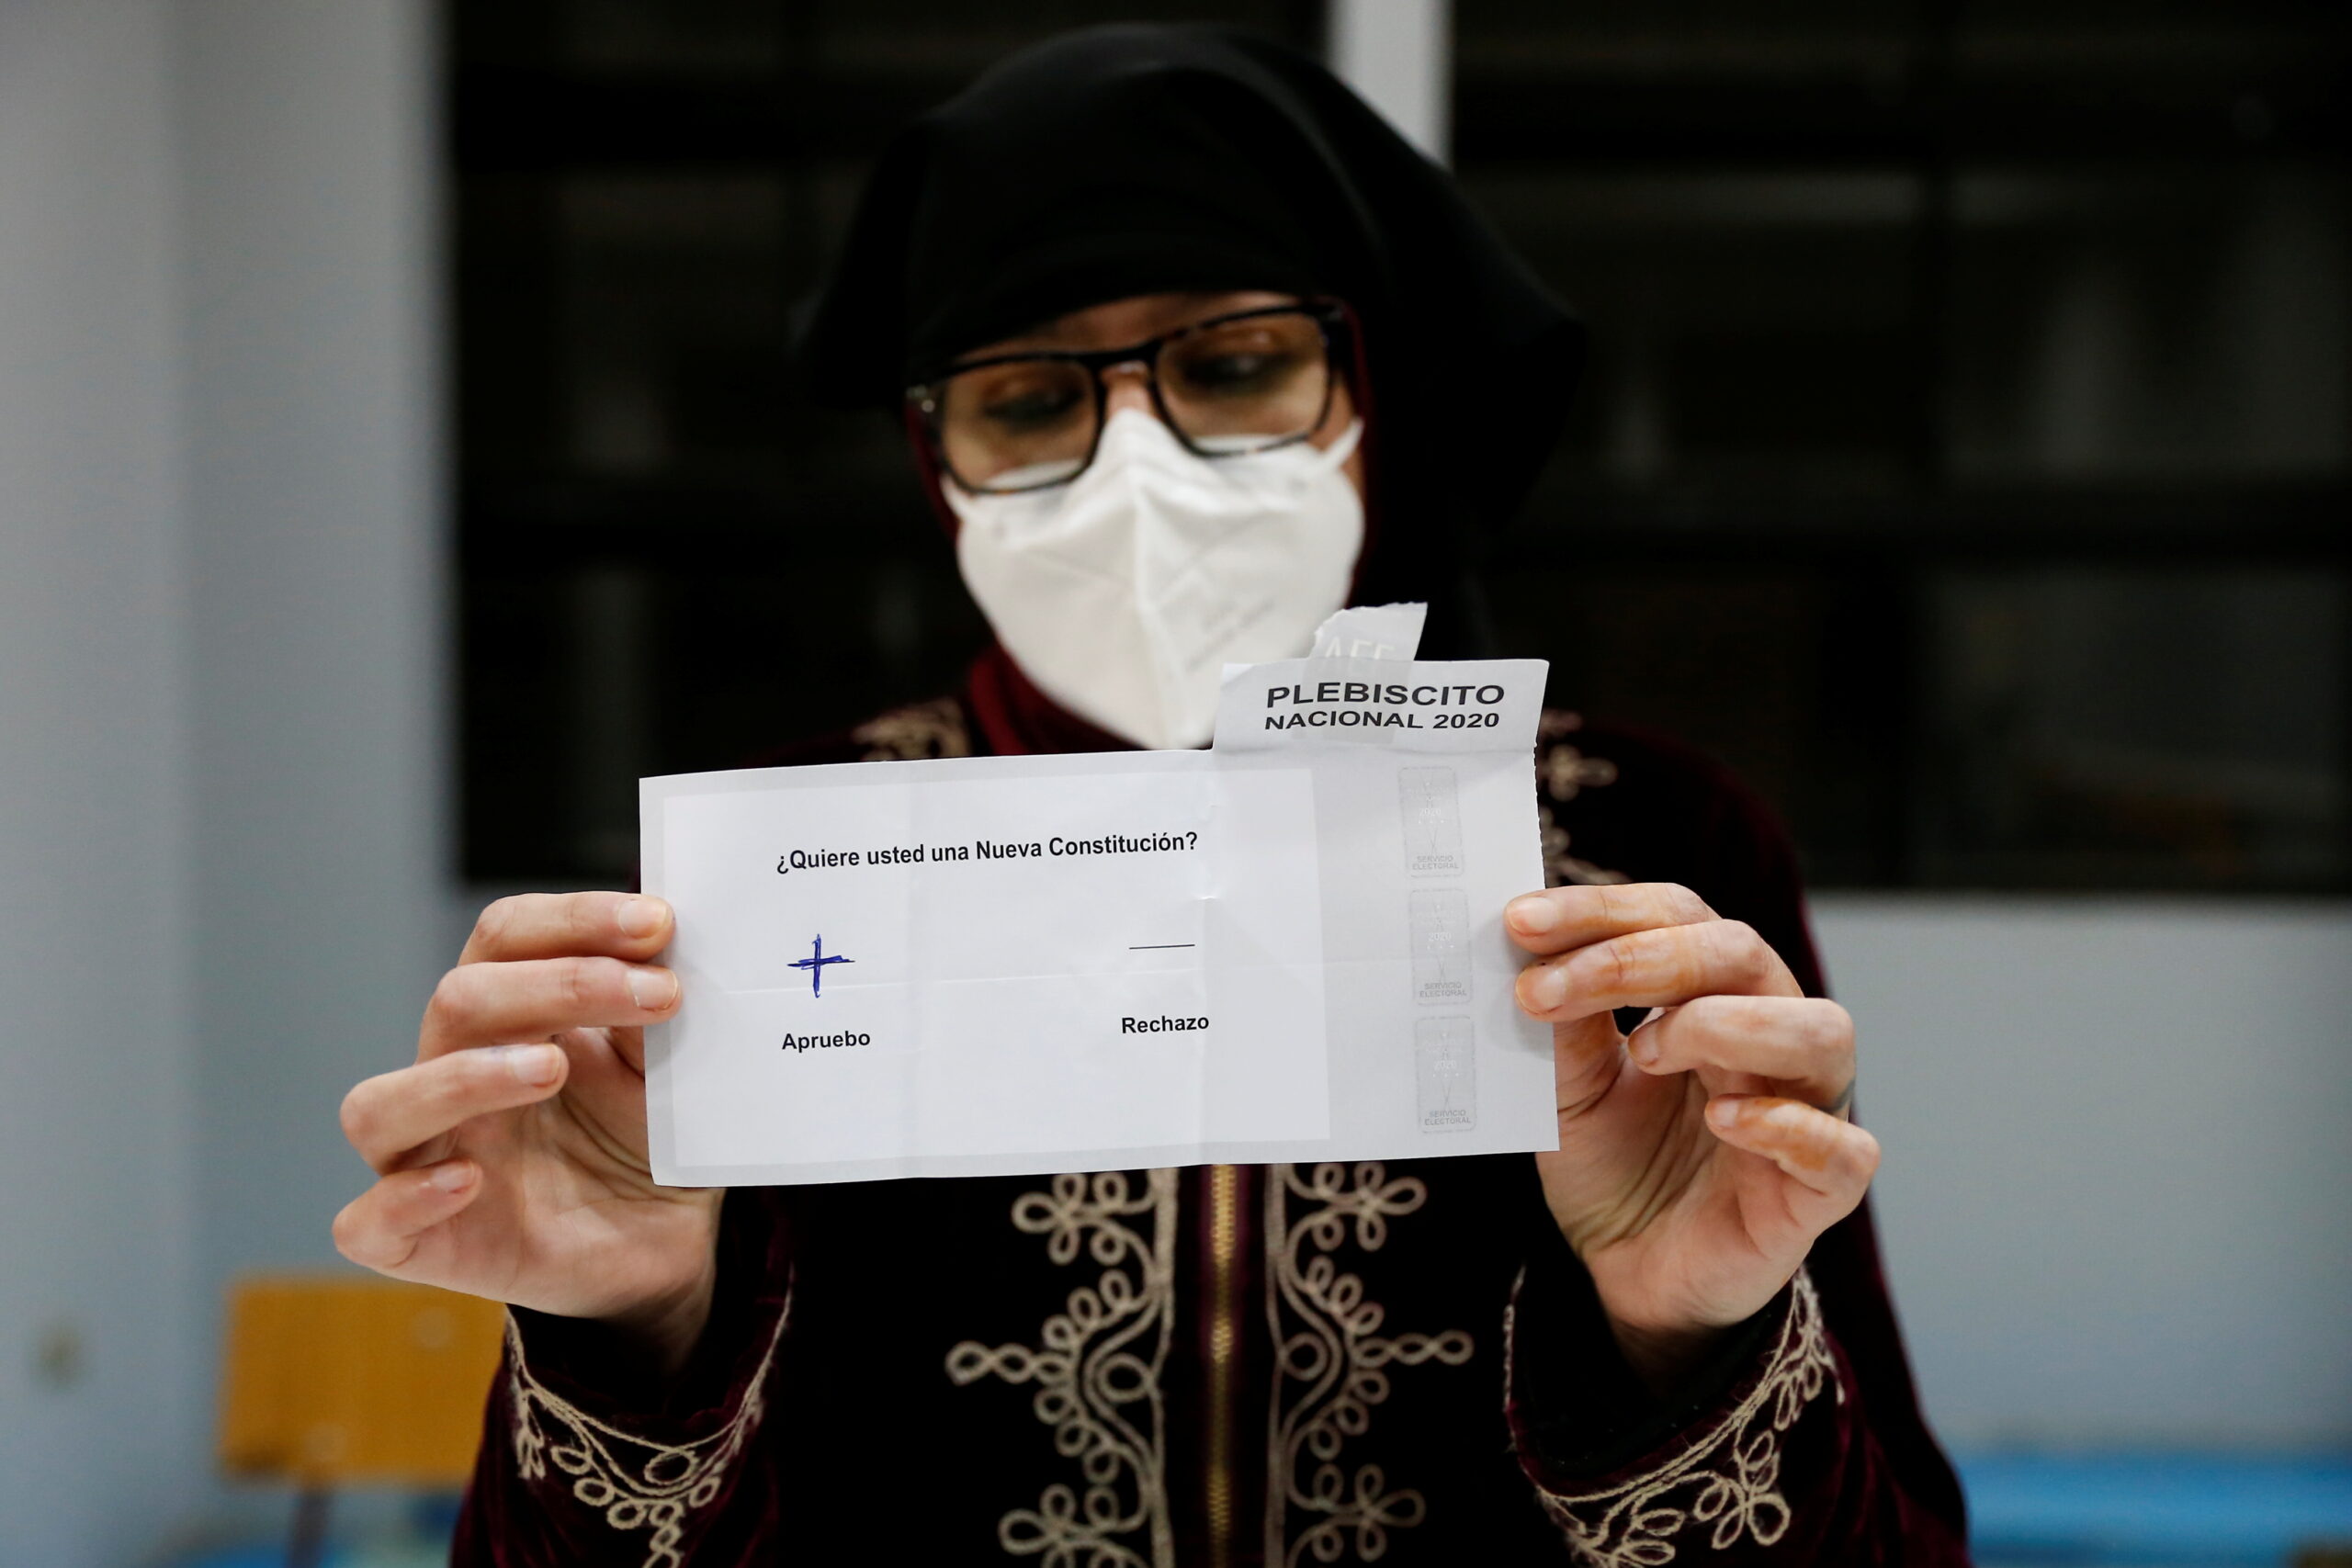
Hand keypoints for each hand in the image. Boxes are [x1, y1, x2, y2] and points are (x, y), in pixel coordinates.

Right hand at [333, 892, 721, 1369]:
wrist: (663, 1246)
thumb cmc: (645, 1141)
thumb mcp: (667, 1070)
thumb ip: (651, 1015)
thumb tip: (658, 956)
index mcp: (506, 1015)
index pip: (505, 937)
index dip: (574, 920)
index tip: (657, 923)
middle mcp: (450, 1073)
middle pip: (458, 1001)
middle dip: (558, 984)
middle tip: (658, 993)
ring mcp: (425, 1158)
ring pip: (381, 1105)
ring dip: (463, 1077)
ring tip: (550, 1068)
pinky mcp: (420, 1243)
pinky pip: (367, 1223)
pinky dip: (405, 1198)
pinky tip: (467, 1179)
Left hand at [1507, 884, 1875, 1387]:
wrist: (1630, 1272)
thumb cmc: (1613, 1163)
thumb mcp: (1568, 1089)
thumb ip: (1563, 1026)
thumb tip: (1529, 951)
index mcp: (1712, 991)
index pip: (1677, 915)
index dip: (1602, 911)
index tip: (1520, 923)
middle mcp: (1770, 1031)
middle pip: (1739, 952)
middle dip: (1639, 958)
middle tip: (1547, 989)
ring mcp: (1805, 1107)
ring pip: (1818, 1029)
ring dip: (1725, 1023)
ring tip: (1643, 1049)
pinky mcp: (1821, 1189)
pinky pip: (1841, 1148)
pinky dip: (1786, 1124)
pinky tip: (1722, 1118)